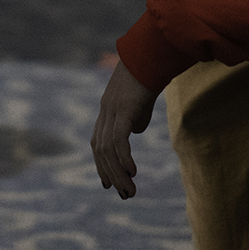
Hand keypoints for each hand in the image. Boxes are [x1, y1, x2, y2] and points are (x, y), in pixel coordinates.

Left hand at [91, 62, 157, 199]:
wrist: (151, 54)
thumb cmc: (148, 77)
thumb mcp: (140, 103)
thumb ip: (135, 118)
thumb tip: (135, 131)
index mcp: (106, 112)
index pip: (97, 145)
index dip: (101, 166)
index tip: (108, 185)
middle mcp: (105, 112)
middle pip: (100, 151)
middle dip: (111, 175)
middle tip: (125, 195)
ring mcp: (112, 110)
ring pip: (108, 150)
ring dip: (119, 173)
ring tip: (131, 190)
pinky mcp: (123, 109)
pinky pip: (118, 139)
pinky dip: (123, 158)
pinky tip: (132, 171)